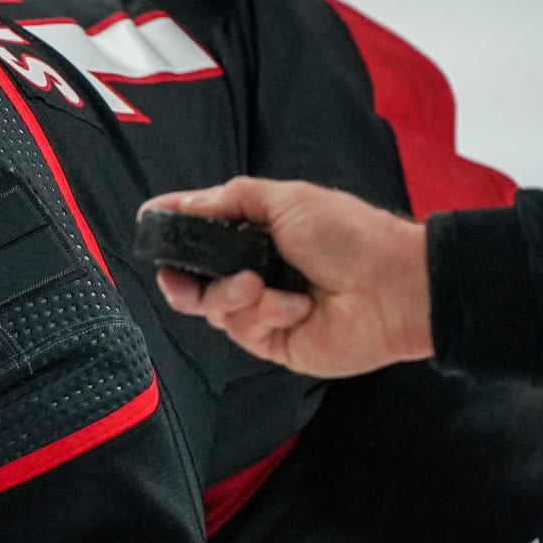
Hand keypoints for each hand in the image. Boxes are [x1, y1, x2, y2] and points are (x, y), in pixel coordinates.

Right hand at [140, 178, 434, 377]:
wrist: (394, 285)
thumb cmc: (350, 234)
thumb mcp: (285, 200)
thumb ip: (228, 201)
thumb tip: (177, 204)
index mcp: (256, 235)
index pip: (199, 235)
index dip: (172, 235)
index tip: (148, 226)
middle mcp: (254, 272)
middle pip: (192, 282)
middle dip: (182, 278)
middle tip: (179, 275)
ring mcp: (263, 309)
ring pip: (213, 308)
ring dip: (233, 295)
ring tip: (261, 285)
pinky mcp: (274, 342)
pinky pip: (243, 330)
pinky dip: (265, 314)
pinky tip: (297, 307)